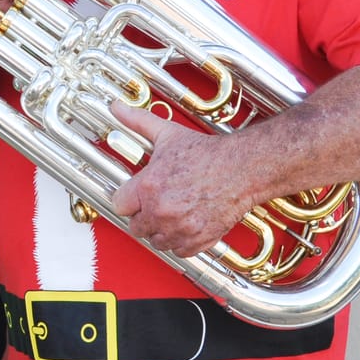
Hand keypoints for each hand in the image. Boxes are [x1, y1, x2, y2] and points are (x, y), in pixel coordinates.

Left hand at [106, 102, 252, 259]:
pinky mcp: (197, 240)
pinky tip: (187, 224)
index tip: (137, 195)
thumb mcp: (168, 134)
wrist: (242, 169)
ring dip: (161, 230)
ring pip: (156, 241)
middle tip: (157, 203)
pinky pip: (178, 251)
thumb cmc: (208, 154)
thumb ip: (138, 121)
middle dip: (144, 215)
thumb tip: (117, 107)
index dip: (128, 199)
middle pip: (135, 226)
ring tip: (173, 212)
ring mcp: (179, 228)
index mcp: (148, 186)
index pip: (119, 205)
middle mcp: (160, 211)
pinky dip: (181, 241)